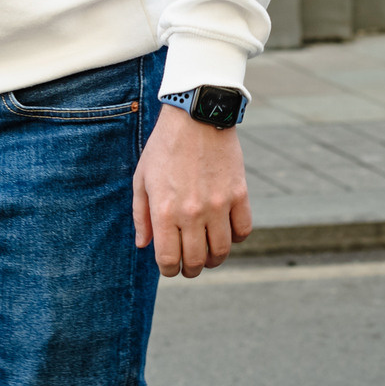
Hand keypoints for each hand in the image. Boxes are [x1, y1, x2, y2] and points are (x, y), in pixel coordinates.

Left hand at [132, 105, 251, 278]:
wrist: (197, 115)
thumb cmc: (164, 146)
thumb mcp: (141, 178)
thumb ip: (141, 215)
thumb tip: (144, 245)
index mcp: (164, 210)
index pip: (169, 260)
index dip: (169, 270)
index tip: (170, 266)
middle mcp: (192, 212)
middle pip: (197, 261)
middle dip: (191, 269)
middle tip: (190, 265)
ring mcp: (218, 204)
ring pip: (222, 251)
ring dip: (214, 259)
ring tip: (209, 253)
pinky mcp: (239, 193)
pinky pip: (243, 230)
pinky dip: (236, 237)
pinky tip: (226, 230)